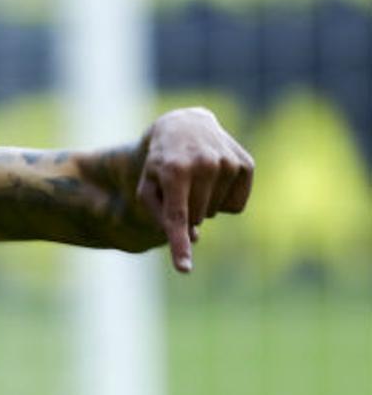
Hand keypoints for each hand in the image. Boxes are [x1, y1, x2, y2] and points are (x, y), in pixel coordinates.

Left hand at [135, 107, 253, 272]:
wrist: (184, 125)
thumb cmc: (160, 163)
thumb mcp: (147, 185)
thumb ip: (160, 215)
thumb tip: (192, 238)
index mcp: (174, 170)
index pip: (177, 216)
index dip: (180, 245)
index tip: (184, 268)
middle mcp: (204, 164)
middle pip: (197, 217)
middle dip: (186, 211)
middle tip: (179, 187)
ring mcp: (228, 162)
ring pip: (217, 212)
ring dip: (204, 204)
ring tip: (196, 178)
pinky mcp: (246, 163)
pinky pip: (236, 206)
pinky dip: (223, 199)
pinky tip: (215, 177)